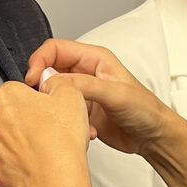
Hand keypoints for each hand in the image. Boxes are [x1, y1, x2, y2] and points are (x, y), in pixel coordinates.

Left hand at [0, 80, 93, 186]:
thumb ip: (55, 80)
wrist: (55, 182)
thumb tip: (48, 80)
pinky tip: (34, 163)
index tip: (47, 111)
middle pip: (7, 113)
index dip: (36, 101)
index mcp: (5, 95)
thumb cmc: (61, 141)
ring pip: (4, 137)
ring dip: (19, 141)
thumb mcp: (70, 94)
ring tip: (43, 149)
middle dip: (24, 120)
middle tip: (47, 130)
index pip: (18, 90)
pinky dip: (16, 161)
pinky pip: (4, 159)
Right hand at [24, 40, 171, 156]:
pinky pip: (61, 112)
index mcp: (94, 59)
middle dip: (43, 86)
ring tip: (67, 118)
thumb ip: (83, 85)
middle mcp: (85, 72)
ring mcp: (82, 92)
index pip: (56, 49)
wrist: (154, 137)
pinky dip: (66, 122)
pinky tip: (84, 131)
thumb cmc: (145, 110)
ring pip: (53, 93)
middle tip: (44, 102)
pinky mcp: (80, 111)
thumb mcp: (115, 94)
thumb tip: (51, 80)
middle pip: (49, 70)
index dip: (40, 60)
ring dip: (56, 107)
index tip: (33, 80)